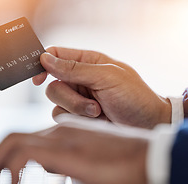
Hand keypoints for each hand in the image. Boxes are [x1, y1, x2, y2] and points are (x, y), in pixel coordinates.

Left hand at [0, 115, 151, 183]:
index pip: (22, 139)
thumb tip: (54, 169)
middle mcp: (59, 131)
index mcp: (65, 133)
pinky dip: (13, 169)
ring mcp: (62, 139)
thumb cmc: (130, 164)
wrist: (152, 158)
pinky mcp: (68, 152)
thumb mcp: (90, 164)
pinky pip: (27, 154)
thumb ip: (68, 162)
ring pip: (12, 144)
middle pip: (10, 139)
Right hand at [33, 47, 170, 128]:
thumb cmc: (134, 97)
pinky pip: (63, 118)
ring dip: (77, 110)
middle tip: (93, 104)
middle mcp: (81, 79)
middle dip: (70, 97)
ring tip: (100, 113)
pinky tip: (97, 121)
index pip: (56, 55)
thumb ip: (75, 69)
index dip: (42, 64)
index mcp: (88, 62)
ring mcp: (80, 98)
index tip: (38, 79)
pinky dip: (77, 120)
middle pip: (53, 84)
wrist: (148, 124)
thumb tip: (45, 59)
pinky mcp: (80, 117)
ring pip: (57, 103)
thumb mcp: (107, 78)